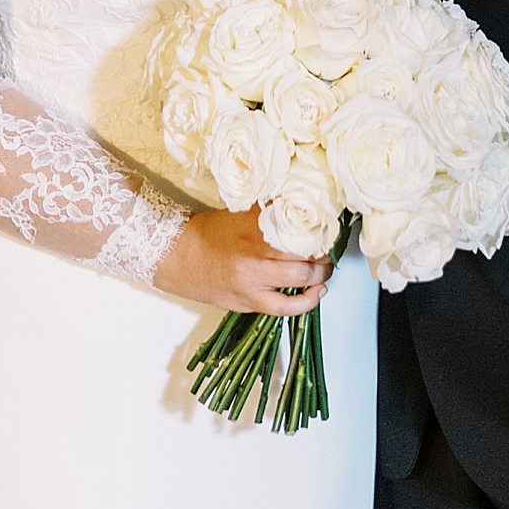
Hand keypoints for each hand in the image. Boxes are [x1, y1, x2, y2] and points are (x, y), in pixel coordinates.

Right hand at [153, 208, 330, 317]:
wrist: (180, 257)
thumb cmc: (211, 233)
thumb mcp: (240, 213)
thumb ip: (268, 211)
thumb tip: (299, 200)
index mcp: (253, 228)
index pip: (297, 229)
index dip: (318, 229)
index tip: (328, 226)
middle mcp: (254, 255)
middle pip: (302, 254)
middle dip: (322, 252)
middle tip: (329, 247)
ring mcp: (252, 282)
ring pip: (298, 280)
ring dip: (319, 274)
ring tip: (325, 267)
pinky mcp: (249, 302)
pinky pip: (284, 308)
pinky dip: (306, 302)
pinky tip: (318, 293)